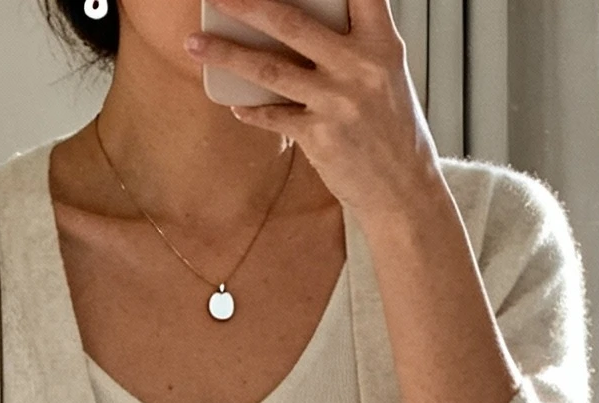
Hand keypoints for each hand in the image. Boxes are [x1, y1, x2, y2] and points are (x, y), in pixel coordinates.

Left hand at [186, 0, 440, 234]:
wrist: (404, 189)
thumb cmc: (393, 128)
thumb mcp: (387, 74)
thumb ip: (355, 44)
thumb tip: (303, 22)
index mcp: (382, 44)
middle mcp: (359, 66)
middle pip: (291, 23)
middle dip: (247, 4)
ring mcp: (337, 102)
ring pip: (269, 70)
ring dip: (226, 54)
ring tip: (194, 44)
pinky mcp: (319, 137)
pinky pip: (273, 116)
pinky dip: (250, 110)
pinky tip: (234, 105)